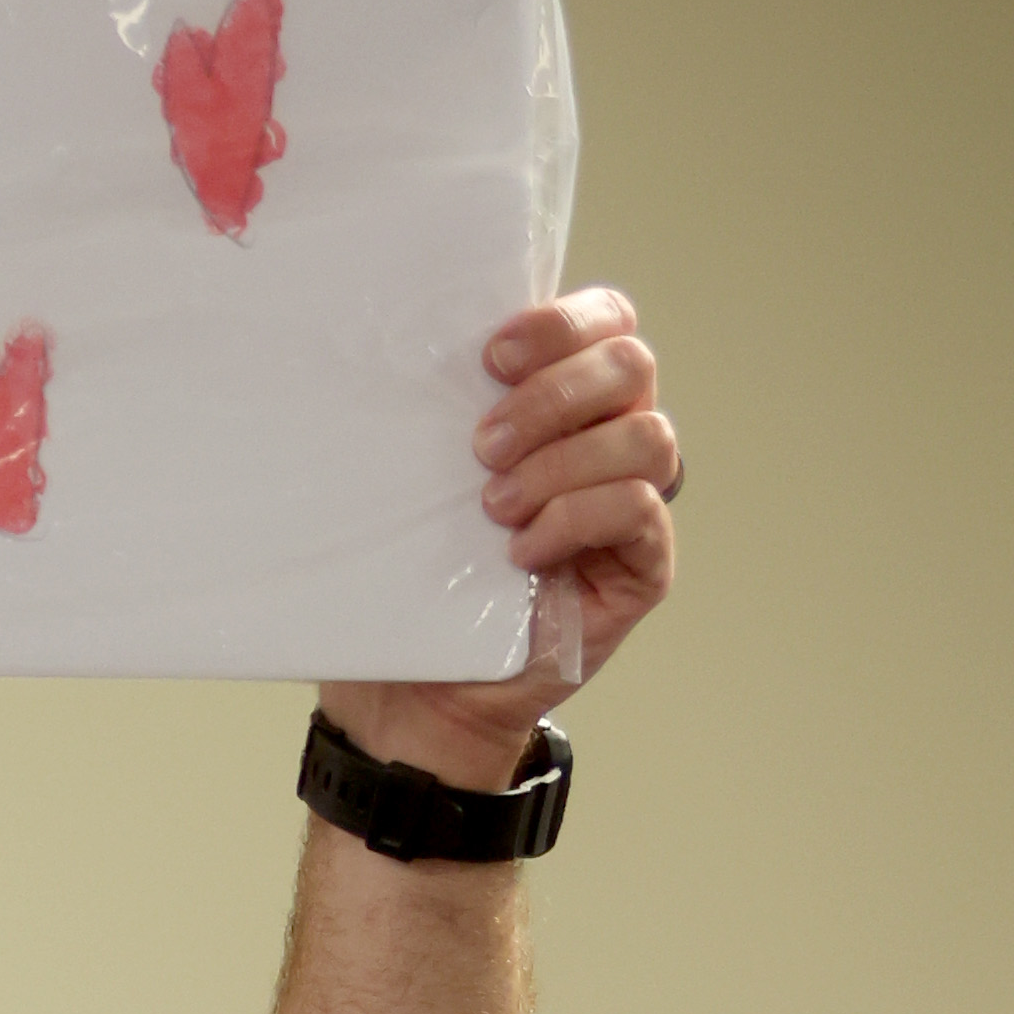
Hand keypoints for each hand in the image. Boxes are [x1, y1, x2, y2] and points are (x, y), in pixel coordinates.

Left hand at [315, 287, 678, 792]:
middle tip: (482, 446)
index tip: (491, 356)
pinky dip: (576, 520)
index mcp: (561, 402)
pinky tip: (519, 553)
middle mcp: (607, 442)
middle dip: (554, 395)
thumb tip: (366, 357)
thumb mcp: (404, 488)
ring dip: (562, 462)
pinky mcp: (643, 565)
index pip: (604, 321)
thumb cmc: (407, 583)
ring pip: (646, 436)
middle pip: (631, 364)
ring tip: (493, 507)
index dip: (562, 322)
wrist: (410, 692)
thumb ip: (424, 421)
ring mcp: (632, 502)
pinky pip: (639, 511)